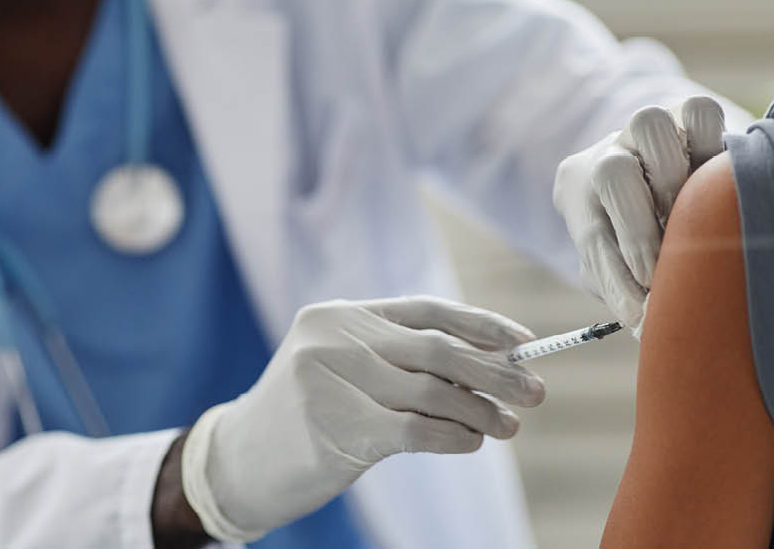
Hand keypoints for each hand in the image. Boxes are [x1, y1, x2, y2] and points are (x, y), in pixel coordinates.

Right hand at [180, 296, 545, 541]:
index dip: (481, 325)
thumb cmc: (304, 415)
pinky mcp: (337, 428)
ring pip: (432, 392)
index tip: (523, 342)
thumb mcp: (341, 369)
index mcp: (339, 314)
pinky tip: (472, 442)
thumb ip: (400, 360)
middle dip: (495, 371)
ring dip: (481, 411)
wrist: (236, 462)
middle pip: (437, 350)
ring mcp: (331, 381)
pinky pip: (416, 430)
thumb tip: (492, 365)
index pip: (426, 310)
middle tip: (536, 391)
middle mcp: (334, 338)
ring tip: (509, 425)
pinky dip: (454, 436)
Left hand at [552, 96, 725, 330]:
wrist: (661, 176)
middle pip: (612, 172)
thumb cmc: (632, 235)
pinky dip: (710, 139)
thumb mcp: (618, 266)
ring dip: (672, 177)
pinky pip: (700, 110)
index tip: (640, 314)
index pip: (594, 236)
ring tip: (690, 217)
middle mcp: (610, 153)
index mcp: (581, 190)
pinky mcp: (690, 113)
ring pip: (649, 127)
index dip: (617, 278)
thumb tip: (646, 323)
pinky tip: (719, 181)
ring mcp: (649, 129)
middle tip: (660, 269)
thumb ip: (624, 289)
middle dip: (639, 229)